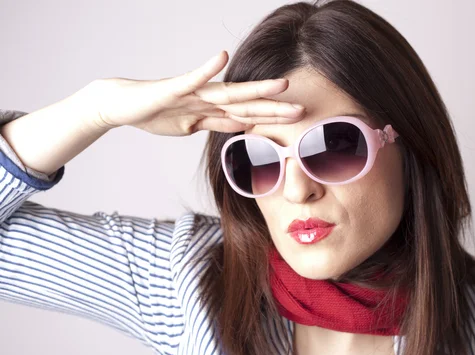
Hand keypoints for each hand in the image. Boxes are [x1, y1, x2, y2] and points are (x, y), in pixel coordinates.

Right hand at [86, 50, 304, 135]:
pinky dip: (207, 69)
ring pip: (228, 92)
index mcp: (212, 109)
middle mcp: (207, 98)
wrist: (122, 106)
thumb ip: (217, 123)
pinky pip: (192, 78)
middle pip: (246, 104)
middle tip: (302, 109)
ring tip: (281, 84)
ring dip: (255, 89)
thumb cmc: (156, 114)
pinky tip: (222, 58)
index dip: (273, 117)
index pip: (248, 114)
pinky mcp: (173, 88)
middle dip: (274, 108)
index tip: (297, 120)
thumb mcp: (192, 126)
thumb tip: (242, 126)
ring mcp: (192, 92)